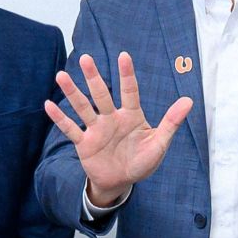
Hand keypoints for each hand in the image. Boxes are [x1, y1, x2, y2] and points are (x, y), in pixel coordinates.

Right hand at [45, 52, 191, 206]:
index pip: (129, 91)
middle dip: (94, 77)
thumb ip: (171, 122)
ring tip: (61, 76)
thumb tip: (189, 100)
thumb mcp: (159, 144)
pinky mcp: (84, 143)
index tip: (123, 56)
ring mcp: (96, 129)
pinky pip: (70, 129)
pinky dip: (60, 118)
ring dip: (72, 93)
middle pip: (101, 94)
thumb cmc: (142, 161)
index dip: (127, 74)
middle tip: (86, 58)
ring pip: (83, 107)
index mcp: (131, 116)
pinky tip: (48, 104)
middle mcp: (112, 118)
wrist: (121, 182)